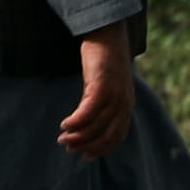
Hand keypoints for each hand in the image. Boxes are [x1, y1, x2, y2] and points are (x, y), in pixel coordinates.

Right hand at [53, 27, 132, 158]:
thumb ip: (104, 100)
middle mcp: (123, 103)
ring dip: (77, 136)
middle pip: (106, 135)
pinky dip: (75, 121)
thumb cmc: (104, 58)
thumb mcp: (108, 83)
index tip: (86, 155)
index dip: (102, 149)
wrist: (107, 33)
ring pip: (96, 126)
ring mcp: (114, 94)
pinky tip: (64, 124)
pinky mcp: (102, 85)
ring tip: (63, 138)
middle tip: (68, 148)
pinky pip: (88, 112)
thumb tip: (90, 116)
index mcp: (126, 105)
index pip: (117, 136)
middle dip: (86, 145)